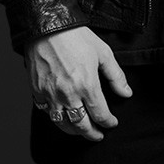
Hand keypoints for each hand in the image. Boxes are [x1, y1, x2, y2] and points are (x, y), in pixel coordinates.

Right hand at [25, 27, 131, 141]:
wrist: (48, 28)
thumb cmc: (77, 38)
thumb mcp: (103, 53)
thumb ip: (115, 76)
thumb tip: (126, 93)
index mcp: (87, 85)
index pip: (100, 113)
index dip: (108, 122)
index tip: (112, 124)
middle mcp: (68, 95)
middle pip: (81, 125)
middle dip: (92, 133)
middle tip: (98, 136)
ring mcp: (51, 96)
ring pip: (63, 125)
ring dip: (74, 131)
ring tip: (82, 131)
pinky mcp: (37, 93)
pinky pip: (47, 114)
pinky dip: (57, 120)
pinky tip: (63, 118)